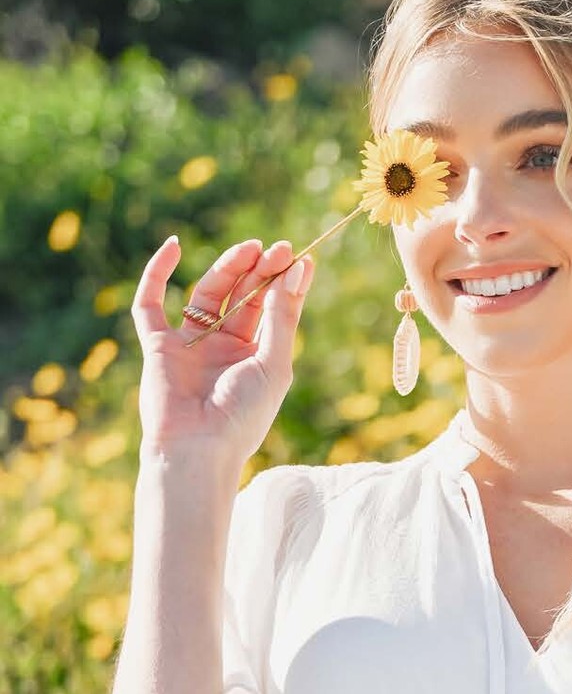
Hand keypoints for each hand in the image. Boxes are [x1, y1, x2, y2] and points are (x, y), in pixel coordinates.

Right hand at [131, 233, 314, 468]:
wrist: (199, 449)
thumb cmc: (243, 416)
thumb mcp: (274, 365)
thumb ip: (282, 318)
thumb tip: (298, 268)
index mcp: (256, 357)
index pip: (271, 310)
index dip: (283, 283)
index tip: (300, 257)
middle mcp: (223, 348)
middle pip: (242, 297)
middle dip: (259, 271)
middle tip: (276, 248)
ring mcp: (190, 345)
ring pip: (207, 293)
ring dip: (227, 268)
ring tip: (250, 249)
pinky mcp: (157, 346)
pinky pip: (150, 304)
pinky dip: (157, 273)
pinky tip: (173, 244)